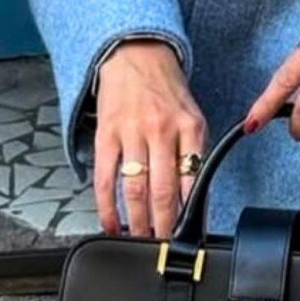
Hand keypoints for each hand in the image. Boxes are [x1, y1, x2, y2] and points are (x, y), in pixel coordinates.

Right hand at [93, 40, 206, 237]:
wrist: (136, 56)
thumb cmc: (167, 90)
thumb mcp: (192, 116)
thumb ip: (194, 152)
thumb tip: (193, 195)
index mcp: (190, 128)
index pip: (192, 178)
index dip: (189, 210)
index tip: (187, 232)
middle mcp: (162, 131)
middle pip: (163, 190)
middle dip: (163, 224)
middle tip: (162, 244)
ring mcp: (132, 133)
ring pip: (134, 189)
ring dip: (136, 221)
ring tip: (139, 239)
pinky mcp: (106, 135)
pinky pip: (105, 178)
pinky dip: (106, 206)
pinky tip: (110, 223)